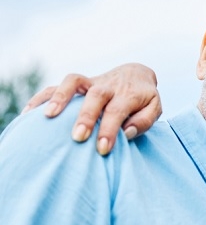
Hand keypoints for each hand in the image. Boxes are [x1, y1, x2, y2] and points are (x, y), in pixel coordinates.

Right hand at [23, 63, 160, 154]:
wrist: (135, 75)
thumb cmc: (143, 100)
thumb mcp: (154, 109)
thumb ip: (144, 121)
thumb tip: (126, 132)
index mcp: (128, 94)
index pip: (118, 111)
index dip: (109, 130)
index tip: (102, 149)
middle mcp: (108, 86)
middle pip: (96, 96)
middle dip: (86, 117)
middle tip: (78, 137)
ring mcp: (91, 82)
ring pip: (73, 82)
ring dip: (60, 97)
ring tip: (48, 117)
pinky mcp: (78, 83)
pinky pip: (56, 85)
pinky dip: (43, 97)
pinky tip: (30, 114)